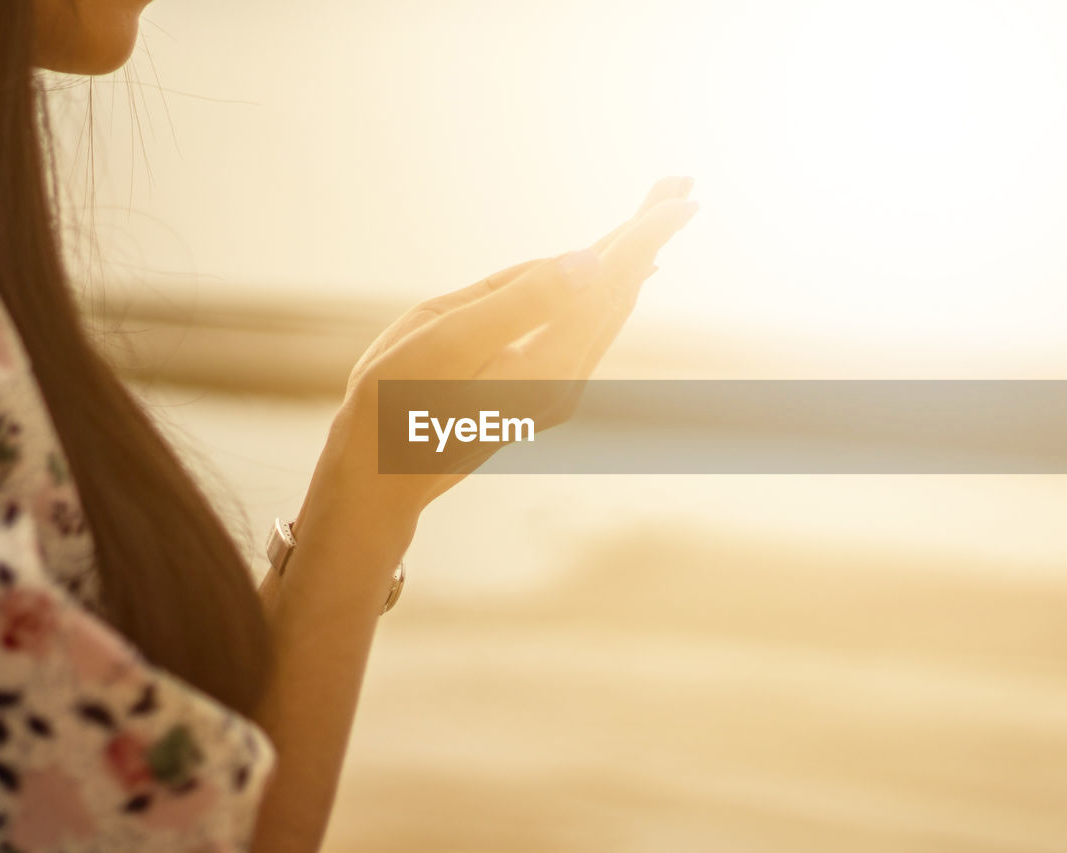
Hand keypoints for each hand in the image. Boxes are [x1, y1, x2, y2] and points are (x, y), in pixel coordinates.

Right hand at [319, 176, 698, 525]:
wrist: (382, 480)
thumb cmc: (394, 404)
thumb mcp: (445, 339)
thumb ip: (517, 299)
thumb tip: (589, 260)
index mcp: (542, 365)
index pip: (606, 283)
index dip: (643, 234)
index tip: (684, 194)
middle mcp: (563, 383)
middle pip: (617, 293)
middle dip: (646, 234)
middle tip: (681, 180)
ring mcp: (556, 393)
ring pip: (607, 312)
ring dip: (631, 258)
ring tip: (655, 212)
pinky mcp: (542, 394)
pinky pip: (589, 329)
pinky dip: (610, 290)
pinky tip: (621, 274)